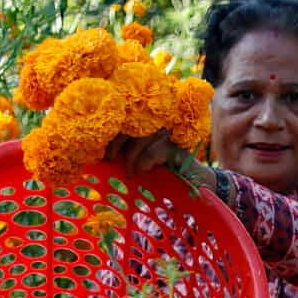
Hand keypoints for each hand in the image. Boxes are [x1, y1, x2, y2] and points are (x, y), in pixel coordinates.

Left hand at [103, 130, 217, 193]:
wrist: (195, 180)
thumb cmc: (165, 168)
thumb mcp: (142, 155)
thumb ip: (127, 148)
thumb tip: (103, 151)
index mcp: (149, 120)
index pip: (125, 117)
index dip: (111, 131)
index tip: (102, 147)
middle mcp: (159, 121)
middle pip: (129, 124)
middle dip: (115, 143)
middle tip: (109, 159)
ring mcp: (168, 133)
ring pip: (139, 140)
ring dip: (129, 159)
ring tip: (128, 173)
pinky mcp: (176, 147)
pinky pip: (152, 153)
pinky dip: (142, 164)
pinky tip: (139, 172)